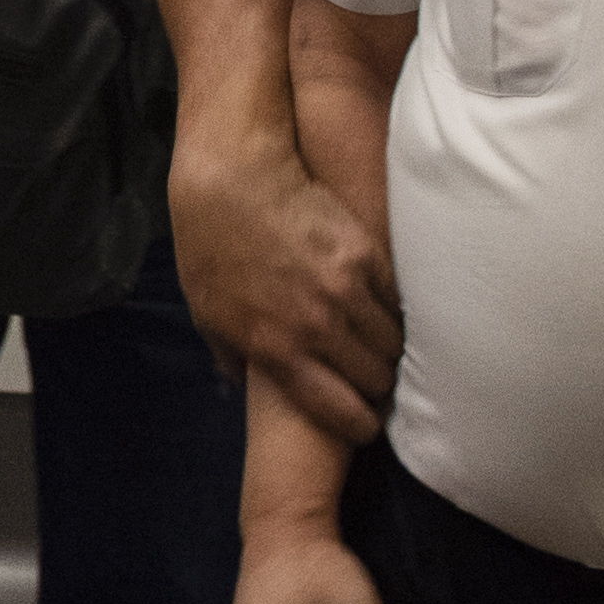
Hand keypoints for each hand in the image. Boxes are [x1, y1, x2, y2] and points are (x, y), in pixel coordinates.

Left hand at [168, 138, 399, 443]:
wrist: (230, 178)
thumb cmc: (208, 246)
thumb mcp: (205, 313)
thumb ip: (232, 357)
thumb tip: (243, 386)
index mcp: (276, 348)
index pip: (339, 410)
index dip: (359, 426)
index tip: (365, 425)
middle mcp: (317, 325)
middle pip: (376, 379)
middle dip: (378, 386)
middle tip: (376, 379)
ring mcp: (346, 289)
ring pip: (395, 342)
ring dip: (391, 349)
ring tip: (385, 346)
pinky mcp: (366, 252)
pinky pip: (397, 299)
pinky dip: (396, 310)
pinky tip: (389, 309)